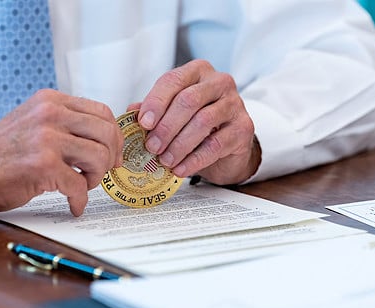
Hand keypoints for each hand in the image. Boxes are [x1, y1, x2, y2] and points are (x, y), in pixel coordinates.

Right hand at [0, 89, 122, 215]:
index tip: (114, 153)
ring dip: (95, 177)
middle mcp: (50, 114)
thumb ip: (67, 122)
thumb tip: (105, 137)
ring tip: (82, 185)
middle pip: (106, 133)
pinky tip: (73, 204)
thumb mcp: (36, 121)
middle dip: (110, 158)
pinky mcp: (44, 166)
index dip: (114, 136)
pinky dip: (80, 199)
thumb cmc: (6, 152)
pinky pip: (79, 185)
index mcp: (51, 101)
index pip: (102, 112)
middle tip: (101, 172)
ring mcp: (47, 139)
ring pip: (99, 157)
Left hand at [137, 59, 259, 184]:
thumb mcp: (172, 113)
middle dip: (166, 126)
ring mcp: (235, 104)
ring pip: (202, 122)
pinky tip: (180, 169)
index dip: (156, 102)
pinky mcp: (244, 128)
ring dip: (179, 145)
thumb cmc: (196, 124)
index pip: (173, 80)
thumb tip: (131, 112)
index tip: (143, 123)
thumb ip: (153, 110)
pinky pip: (216, 144)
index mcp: (197, 72)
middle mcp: (219, 82)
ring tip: (164, 160)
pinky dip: (194, 159)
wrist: (229, 145)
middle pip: (188, 101)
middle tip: (152, 147)